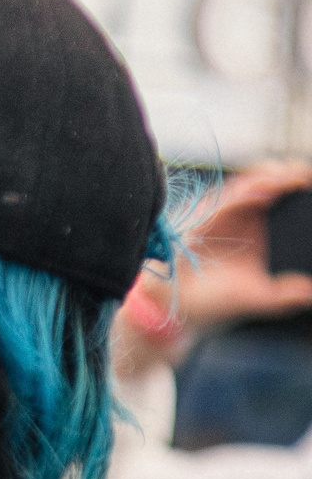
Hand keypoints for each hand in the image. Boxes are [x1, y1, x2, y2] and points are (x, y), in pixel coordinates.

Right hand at [148, 160, 311, 332]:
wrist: (180, 305)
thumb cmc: (214, 298)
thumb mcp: (260, 296)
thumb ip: (287, 294)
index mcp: (252, 223)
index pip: (274, 191)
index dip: (291, 182)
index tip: (308, 182)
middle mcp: (235, 214)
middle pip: (260, 178)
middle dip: (282, 172)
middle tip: (302, 175)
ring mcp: (217, 213)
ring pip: (243, 183)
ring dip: (267, 178)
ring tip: (289, 179)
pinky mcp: (201, 218)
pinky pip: (224, 200)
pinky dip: (245, 195)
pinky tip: (265, 194)